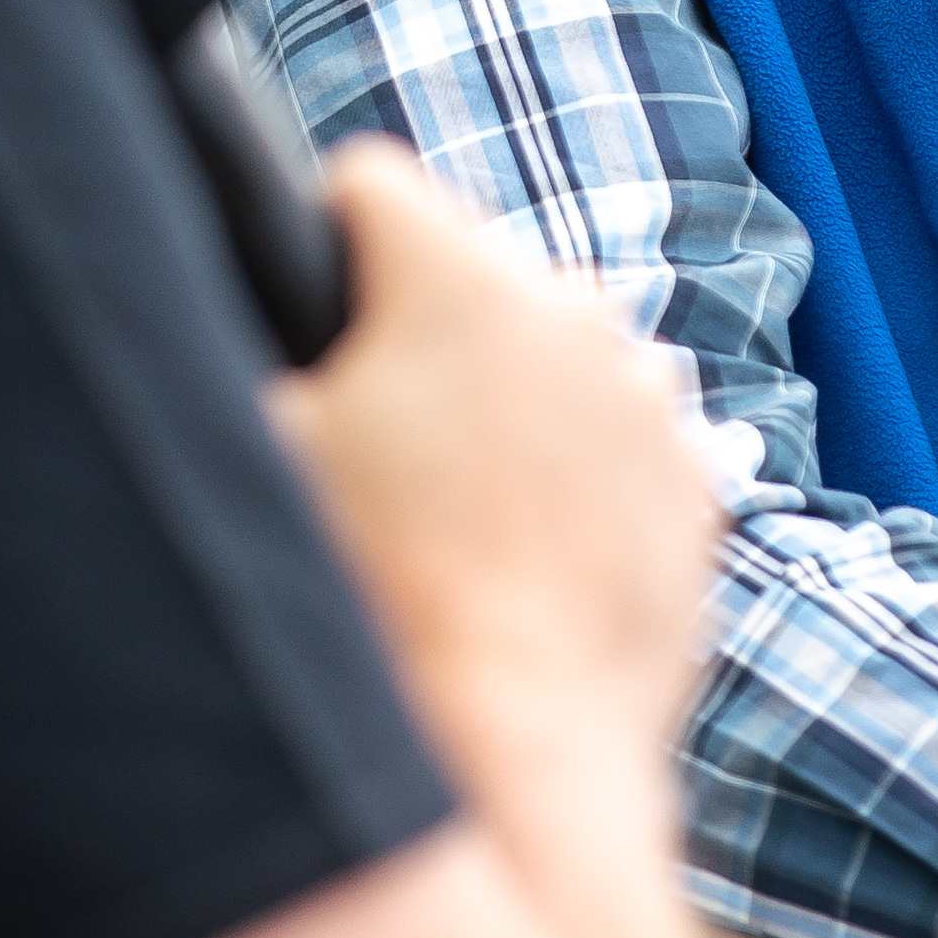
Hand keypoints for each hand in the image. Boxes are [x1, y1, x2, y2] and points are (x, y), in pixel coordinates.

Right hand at [261, 145, 721, 757]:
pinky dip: (577, 471)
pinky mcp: (695, 483)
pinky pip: (617, 435)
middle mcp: (573, 308)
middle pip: (471, 270)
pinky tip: (529, 552)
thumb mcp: (265, 453)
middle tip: (377, 443)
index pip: (366, 183)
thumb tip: (242, 316)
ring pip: (554, 351)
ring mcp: (650, 396)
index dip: (316, 244)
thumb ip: (259, 352)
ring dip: (509, 396)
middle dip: (422, 330)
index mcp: (458, 276)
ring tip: (458, 510)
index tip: (308, 323)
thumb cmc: (375, 601)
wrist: (512, 754)